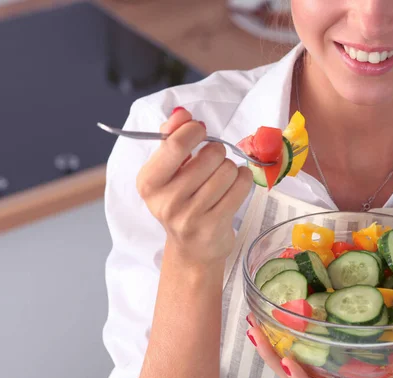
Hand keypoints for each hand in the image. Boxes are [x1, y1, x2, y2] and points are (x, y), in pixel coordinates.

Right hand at [137, 107, 252, 264]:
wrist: (191, 248)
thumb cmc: (180, 201)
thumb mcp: (168, 170)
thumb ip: (171, 137)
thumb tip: (182, 113)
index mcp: (149, 182)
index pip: (175, 144)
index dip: (194, 131)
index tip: (199, 133)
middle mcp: (165, 201)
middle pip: (210, 155)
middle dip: (217, 152)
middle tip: (212, 162)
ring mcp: (190, 216)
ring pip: (227, 170)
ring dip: (230, 168)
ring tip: (221, 178)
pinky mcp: (213, 226)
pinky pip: (241, 187)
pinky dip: (243, 179)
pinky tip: (234, 185)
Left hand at [246, 313, 392, 377]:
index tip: (288, 361)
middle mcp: (339, 365)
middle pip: (297, 370)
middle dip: (271, 355)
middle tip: (255, 331)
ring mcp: (333, 343)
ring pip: (294, 348)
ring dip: (271, 336)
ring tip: (254, 318)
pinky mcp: (332, 322)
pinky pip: (305, 324)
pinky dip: (287, 316)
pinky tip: (275, 299)